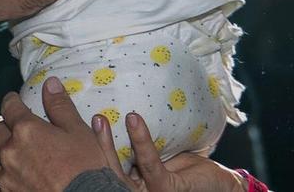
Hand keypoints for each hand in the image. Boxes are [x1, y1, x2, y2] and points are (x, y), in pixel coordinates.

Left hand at [0, 77, 116, 190]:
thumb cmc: (86, 170)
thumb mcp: (79, 132)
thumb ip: (61, 106)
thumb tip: (50, 84)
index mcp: (26, 129)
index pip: (9, 107)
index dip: (12, 101)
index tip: (13, 100)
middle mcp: (11, 150)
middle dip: (4, 126)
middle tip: (12, 126)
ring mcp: (7, 175)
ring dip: (0, 153)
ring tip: (10, 154)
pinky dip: (2, 177)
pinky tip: (12, 177)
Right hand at [92, 111, 245, 191]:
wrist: (221, 187)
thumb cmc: (188, 172)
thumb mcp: (156, 157)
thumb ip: (137, 150)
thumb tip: (117, 120)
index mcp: (131, 185)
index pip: (104, 167)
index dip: (92, 147)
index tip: (82, 124)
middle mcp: (135, 191)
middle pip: (105, 170)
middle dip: (93, 144)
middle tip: (91, 118)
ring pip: (121, 169)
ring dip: (107, 142)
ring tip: (100, 118)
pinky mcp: (166, 189)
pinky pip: (149, 163)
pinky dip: (140, 140)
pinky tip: (133, 120)